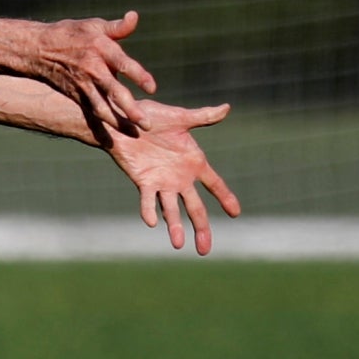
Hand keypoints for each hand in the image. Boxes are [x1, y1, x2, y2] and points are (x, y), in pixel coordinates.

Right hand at [12, 11, 157, 133]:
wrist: (39, 49)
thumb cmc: (72, 34)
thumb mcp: (94, 25)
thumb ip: (118, 27)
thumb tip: (134, 16)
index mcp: (101, 49)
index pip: (124, 64)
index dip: (138, 76)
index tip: (152, 88)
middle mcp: (93, 69)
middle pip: (114, 91)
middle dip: (130, 109)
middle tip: (146, 124)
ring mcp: (84, 85)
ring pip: (102, 108)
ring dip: (118, 122)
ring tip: (134, 134)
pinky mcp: (77, 96)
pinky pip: (92, 113)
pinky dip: (102, 126)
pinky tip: (113, 138)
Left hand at [101, 99, 242, 255]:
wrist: (123, 119)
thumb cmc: (151, 116)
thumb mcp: (179, 117)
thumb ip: (203, 116)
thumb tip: (227, 108)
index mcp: (193, 163)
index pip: (215, 184)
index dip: (225, 198)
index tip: (236, 213)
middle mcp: (180, 177)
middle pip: (195, 208)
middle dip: (201, 229)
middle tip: (204, 250)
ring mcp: (162, 183)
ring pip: (171, 210)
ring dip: (175, 227)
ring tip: (178, 245)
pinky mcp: (144, 182)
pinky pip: (147, 200)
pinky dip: (149, 211)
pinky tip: (152, 222)